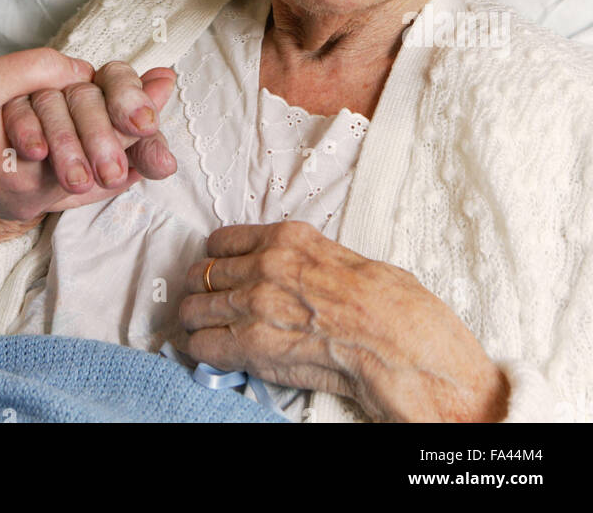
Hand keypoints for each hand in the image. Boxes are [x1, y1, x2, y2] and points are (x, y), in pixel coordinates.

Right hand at [0, 49, 173, 224]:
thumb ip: (38, 71)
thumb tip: (83, 71)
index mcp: (27, 174)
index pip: (103, 149)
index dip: (137, 112)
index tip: (165, 81)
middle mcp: (30, 200)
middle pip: (106, 172)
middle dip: (139, 133)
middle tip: (166, 91)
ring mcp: (21, 205)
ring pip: (89, 184)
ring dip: (118, 149)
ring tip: (150, 116)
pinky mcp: (12, 201)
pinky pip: (65, 186)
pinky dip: (90, 161)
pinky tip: (109, 140)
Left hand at [179, 222, 509, 422]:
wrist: (399, 343)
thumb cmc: (388, 306)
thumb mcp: (345, 260)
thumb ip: (308, 261)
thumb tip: (297, 273)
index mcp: (289, 239)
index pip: (224, 240)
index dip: (217, 259)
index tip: (217, 270)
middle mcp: (265, 265)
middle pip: (204, 274)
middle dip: (202, 291)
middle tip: (206, 305)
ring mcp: (255, 303)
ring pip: (195, 308)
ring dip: (197, 322)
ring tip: (204, 332)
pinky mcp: (251, 344)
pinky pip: (202, 346)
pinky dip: (203, 352)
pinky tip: (213, 355)